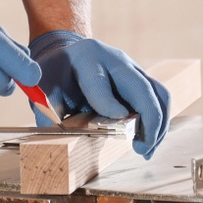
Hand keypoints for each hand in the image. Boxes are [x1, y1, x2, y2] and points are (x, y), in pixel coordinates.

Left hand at [29, 30, 171, 156]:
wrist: (67, 52)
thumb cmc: (54, 75)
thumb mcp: (43, 89)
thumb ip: (47, 114)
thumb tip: (54, 141)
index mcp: (86, 60)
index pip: (99, 83)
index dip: (108, 105)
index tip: (116, 125)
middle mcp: (115, 60)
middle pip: (141, 88)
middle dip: (147, 121)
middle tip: (140, 149)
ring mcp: (132, 67)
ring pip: (158, 93)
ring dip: (158, 125)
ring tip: (145, 150)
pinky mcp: (141, 78)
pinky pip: (159, 98)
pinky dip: (158, 122)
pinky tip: (147, 142)